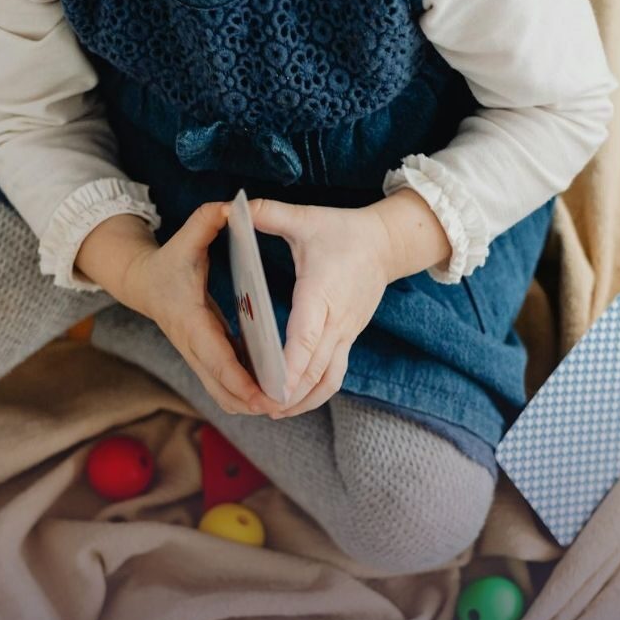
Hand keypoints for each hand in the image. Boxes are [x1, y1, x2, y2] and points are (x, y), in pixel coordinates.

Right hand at [120, 201, 279, 416]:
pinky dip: (245, 395)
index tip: (261, 394)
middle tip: (282, 406)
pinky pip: (225, 386)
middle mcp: (192, 345)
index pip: (215, 356)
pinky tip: (272, 394)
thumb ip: (207, 220)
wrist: (142, 283)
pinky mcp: (204, 360)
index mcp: (189, 319)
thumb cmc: (169, 261)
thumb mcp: (187, 238)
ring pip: (222, 394)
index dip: (238, 378)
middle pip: (220, 386)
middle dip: (249, 401)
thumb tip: (230, 207)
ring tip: (282, 404)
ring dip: (248, 403)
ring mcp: (196, 357)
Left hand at [251, 198, 401, 416]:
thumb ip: (268, 214)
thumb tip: (232, 207)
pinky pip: (334, 373)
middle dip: (291, 392)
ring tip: (276, 412)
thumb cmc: (344, 232)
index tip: (274, 388)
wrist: (387, 244)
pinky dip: (316, 392)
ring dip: (305, 399)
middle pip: (316, 367)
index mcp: (322, 292)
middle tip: (263, 408)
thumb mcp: (306, 217)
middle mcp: (337, 320)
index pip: (307, 336)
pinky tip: (295, 401)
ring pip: (328, 378)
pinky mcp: (349, 337)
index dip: (291, 366)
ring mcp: (346, 332)